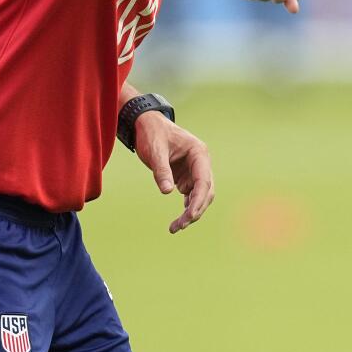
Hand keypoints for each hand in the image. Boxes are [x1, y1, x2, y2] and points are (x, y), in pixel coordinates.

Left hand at [134, 112, 214, 233]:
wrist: (146, 125)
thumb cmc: (152, 134)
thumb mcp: (155, 151)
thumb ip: (161, 170)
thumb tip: (166, 192)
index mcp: (199, 153)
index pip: (204, 181)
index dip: (199, 200)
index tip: (190, 215)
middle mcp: (201, 163)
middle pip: (205, 192)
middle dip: (195, 210)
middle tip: (179, 226)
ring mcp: (194, 170)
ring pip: (200, 196)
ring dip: (191, 212)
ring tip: (176, 227)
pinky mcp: (186, 176)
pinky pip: (191, 195)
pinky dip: (187, 207)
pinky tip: (179, 220)